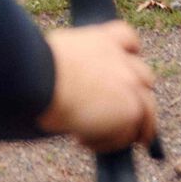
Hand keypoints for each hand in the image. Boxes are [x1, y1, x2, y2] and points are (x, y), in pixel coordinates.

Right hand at [35, 23, 157, 153]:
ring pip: (146, 109)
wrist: (37, 79)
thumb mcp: (59, 55)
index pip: (128, 39)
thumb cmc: (34, 68)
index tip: (125, 65)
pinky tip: (84, 141)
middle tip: (120, 112)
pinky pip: (126, 134)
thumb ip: (79, 63)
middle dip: (136, 94)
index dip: (129, 54)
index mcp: (101, 39)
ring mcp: (130, 83)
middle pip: (144, 77)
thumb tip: (74, 84)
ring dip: (132, 126)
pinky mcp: (131, 109)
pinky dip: (108, 142)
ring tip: (112, 139)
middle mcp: (121, 58)